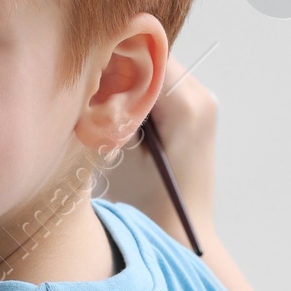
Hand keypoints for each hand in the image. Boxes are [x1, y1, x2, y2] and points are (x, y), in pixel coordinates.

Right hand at [99, 54, 217, 248]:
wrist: (178, 235)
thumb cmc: (144, 203)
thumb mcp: (115, 151)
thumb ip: (106, 108)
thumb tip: (89, 76)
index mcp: (187, 105)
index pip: (143, 56)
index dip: (110, 61)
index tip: (86, 80)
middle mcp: (202, 96)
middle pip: (152, 59)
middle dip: (120, 71)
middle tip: (92, 96)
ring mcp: (203, 103)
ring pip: (156, 71)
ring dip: (130, 83)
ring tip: (109, 112)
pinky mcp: (198, 112)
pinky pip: (163, 86)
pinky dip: (141, 95)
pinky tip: (125, 120)